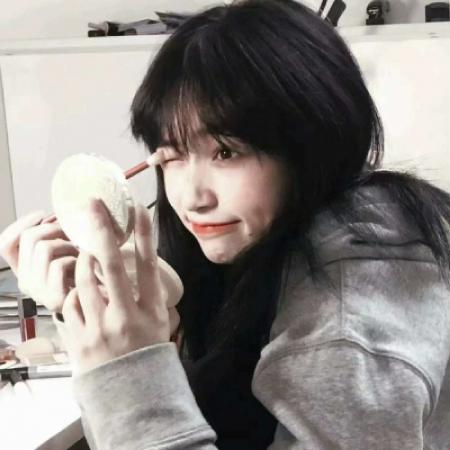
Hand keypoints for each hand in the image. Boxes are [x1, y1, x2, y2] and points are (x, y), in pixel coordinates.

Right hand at [0, 211, 78, 311]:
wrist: (103, 300)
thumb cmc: (87, 271)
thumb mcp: (65, 250)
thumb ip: (51, 236)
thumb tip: (46, 216)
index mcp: (24, 270)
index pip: (6, 243)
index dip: (22, 224)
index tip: (43, 215)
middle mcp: (26, 282)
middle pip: (29, 238)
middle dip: (55, 227)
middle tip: (72, 232)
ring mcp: (38, 292)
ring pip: (44, 248)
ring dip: (68, 243)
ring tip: (80, 251)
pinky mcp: (54, 299)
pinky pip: (59, 265)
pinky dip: (75, 259)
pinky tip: (84, 265)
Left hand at [60, 199, 170, 373]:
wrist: (134, 393)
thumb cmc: (148, 350)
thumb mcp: (157, 320)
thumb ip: (145, 293)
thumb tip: (133, 263)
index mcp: (150, 308)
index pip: (148, 263)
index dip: (143, 232)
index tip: (137, 207)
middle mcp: (126, 315)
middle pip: (111, 264)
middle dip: (101, 230)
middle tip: (93, 207)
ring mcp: (101, 328)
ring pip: (83, 280)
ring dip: (81, 263)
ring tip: (84, 256)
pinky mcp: (80, 340)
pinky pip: (70, 304)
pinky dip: (74, 295)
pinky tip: (82, 298)